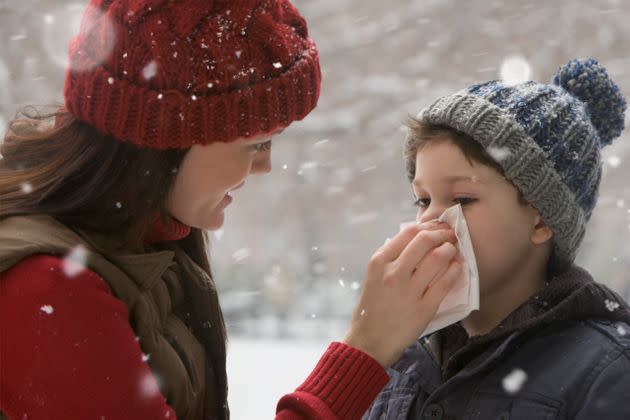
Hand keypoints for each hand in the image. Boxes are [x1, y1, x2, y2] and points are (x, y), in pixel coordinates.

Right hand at [343, 221, 460, 366]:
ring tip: (453, 251)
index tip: (436, 227)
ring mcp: (409, 290)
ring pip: (438, 258)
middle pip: (425, 240)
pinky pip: (445, 282)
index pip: (408, 232)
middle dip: (442, 234)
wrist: (369, 342)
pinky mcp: (424, 308)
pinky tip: (457, 268)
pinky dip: (455, 271)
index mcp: (379, 262)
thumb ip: (392, 258)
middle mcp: (394, 272)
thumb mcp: (374, 276)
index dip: (427, 225)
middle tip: (450, 235)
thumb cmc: (372, 308)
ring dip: (450, 250)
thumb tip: (418, 240)